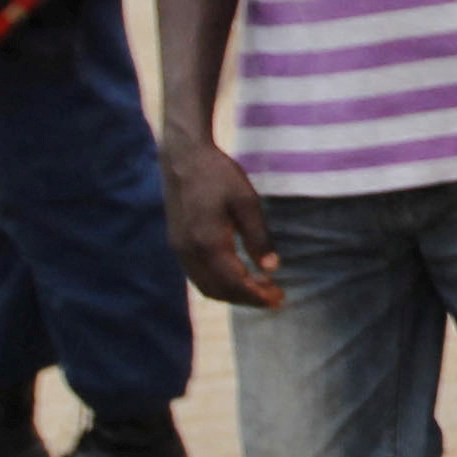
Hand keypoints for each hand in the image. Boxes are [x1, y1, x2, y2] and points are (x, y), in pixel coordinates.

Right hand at [162, 131, 283, 309]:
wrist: (184, 158)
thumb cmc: (219, 175)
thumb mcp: (247, 201)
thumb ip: (259, 237)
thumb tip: (272, 269)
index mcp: (208, 243)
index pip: (234, 283)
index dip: (257, 296)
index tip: (279, 299)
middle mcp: (190, 252)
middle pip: (219, 291)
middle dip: (248, 298)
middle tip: (275, 296)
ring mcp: (180, 250)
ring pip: (206, 286)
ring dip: (233, 293)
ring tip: (260, 287)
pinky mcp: (177, 244)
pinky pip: (197, 276)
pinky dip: (219, 283)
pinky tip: (238, 275)